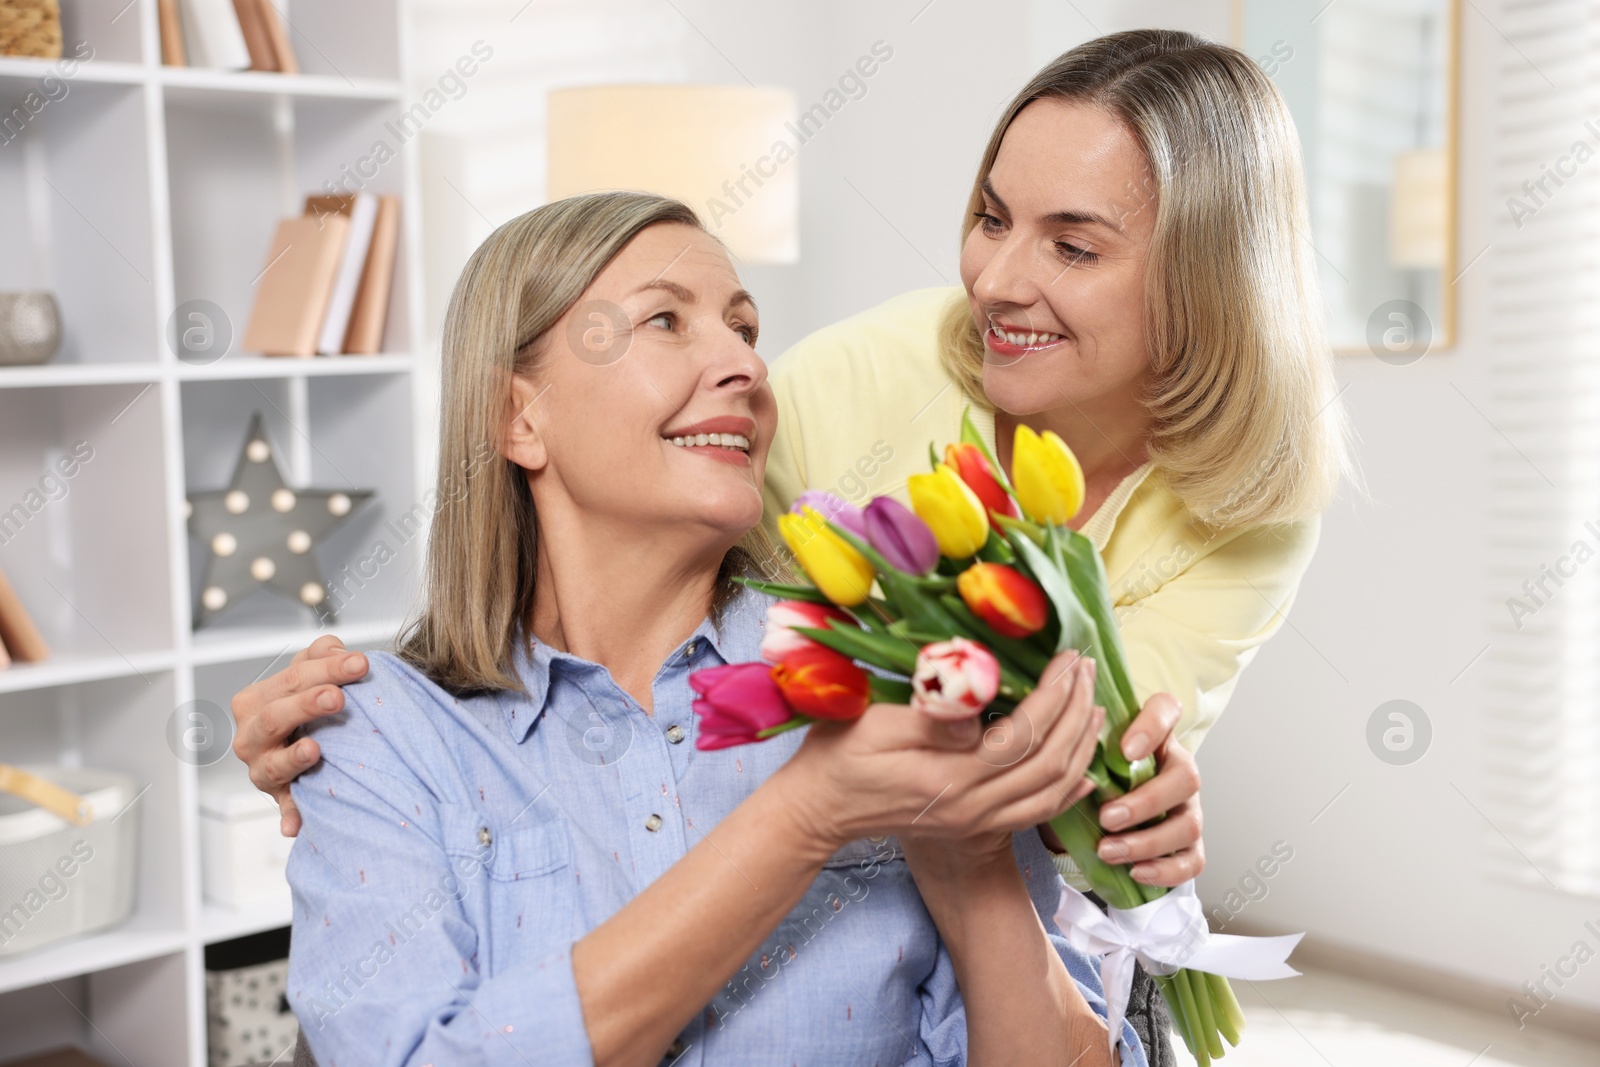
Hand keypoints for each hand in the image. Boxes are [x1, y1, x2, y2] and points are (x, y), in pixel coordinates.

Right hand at [230, 635, 367, 835]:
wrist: (300, 750)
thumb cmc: (307, 707)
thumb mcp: (312, 676)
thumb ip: (322, 656)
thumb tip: (336, 648)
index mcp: (256, 700)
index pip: (291, 678)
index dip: (326, 668)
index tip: (361, 663)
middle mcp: (251, 735)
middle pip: (276, 715)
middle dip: (307, 704)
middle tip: (339, 697)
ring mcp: (262, 769)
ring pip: (272, 762)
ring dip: (293, 758)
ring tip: (314, 750)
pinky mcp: (279, 797)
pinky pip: (285, 807)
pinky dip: (290, 815)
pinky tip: (296, 824)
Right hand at [777, 651, 1103, 858]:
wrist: (818, 809)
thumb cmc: (838, 755)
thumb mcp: (871, 725)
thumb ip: (929, 720)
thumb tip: (977, 715)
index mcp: (949, 779)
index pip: (1023, 736)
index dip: (1054, 695)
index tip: (1068, 657)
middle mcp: (973, 808)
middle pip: (1050, 764)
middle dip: (1076, 711)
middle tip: (1087, 668)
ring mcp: (977, 821)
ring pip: (1053, 790)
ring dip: (1081, 746)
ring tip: (1092, 704)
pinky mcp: (976, 825)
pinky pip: (1038, 812)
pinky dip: (1070, 787)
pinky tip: (1083, 767)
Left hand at [1039, 691, 1204, 885]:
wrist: (1098, 817)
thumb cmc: (1091, 777)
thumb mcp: (1082, 755)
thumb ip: (1072, 742)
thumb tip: (1040, 734)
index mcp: (1154, 736)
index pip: (1166, 711)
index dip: (1152, 727)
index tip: (1126, 750)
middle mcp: (1177, 768)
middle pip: (1187, 776)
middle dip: (1146, 801)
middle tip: (1106, 817)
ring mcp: (1188, 808)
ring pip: (1188, 824)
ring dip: (1147, 841)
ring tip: (1107, 850)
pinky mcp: (1189, 845)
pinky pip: (1192, 861)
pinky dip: (1165, 870)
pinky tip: (1134, 871)